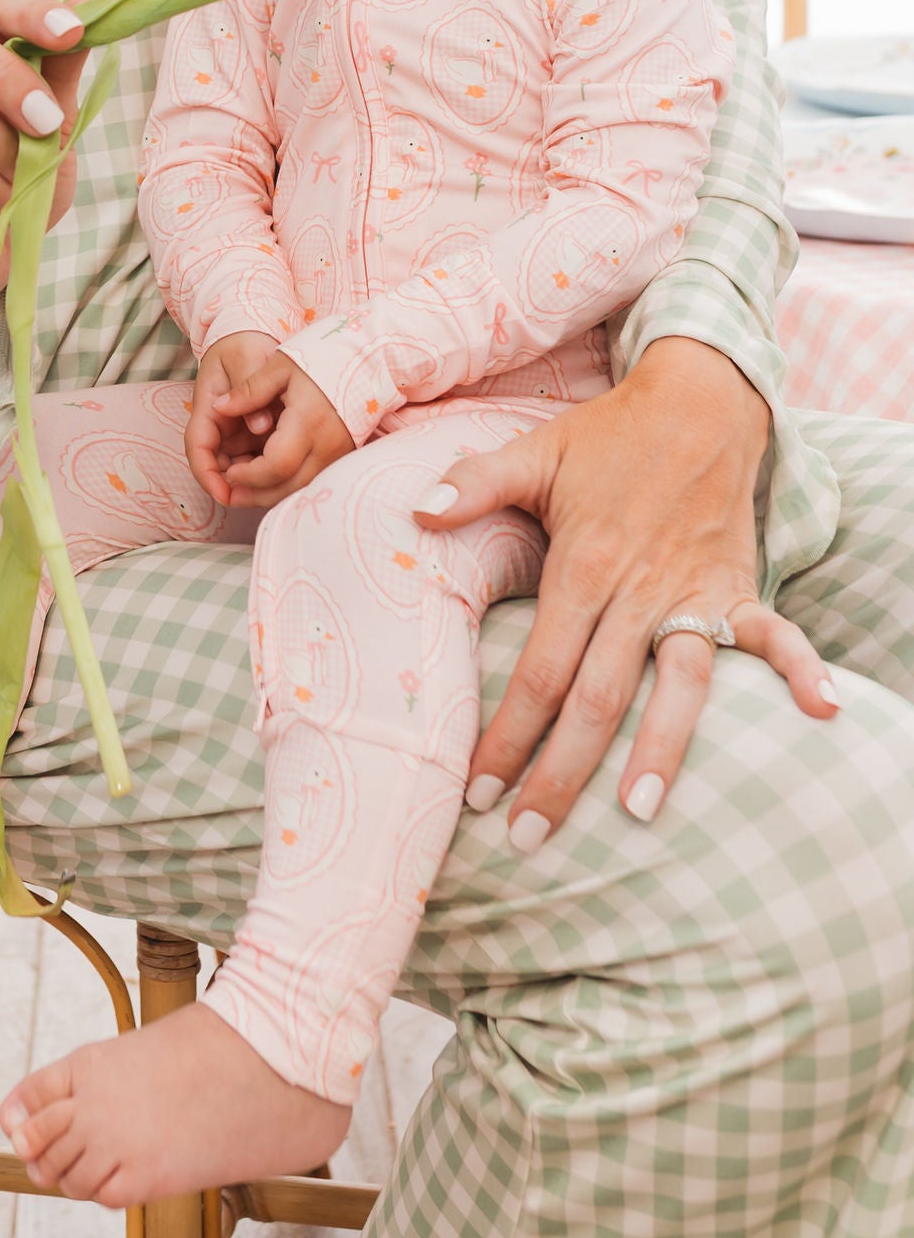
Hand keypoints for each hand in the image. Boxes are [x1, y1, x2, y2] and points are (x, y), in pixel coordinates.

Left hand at [187, 333, 353, 507]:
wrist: (366, 361)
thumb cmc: (320, 358)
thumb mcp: (280, 366)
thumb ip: (249, 390)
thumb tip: (218, 408)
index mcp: (309, 422)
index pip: (277, 465)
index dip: (250, 475)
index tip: (229, 471)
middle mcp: (328, 446)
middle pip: (288, 487)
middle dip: (255, 494)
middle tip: (229, 490)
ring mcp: (339, 455)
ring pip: (301, 490)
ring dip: (270, 495)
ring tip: (242, 491)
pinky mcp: (343, 457)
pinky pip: (311, 481)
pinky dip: (287, 486)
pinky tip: (268, 480)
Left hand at [415, 335, 837, 842]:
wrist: (695, 400)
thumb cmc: (606, 438)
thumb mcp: (534, 454)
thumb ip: (473, 485)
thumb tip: (414, 511)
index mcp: (584, 568)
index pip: (540, 672)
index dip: (507, 735)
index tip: (476, 791)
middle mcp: (639, 592)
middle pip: (598, 699)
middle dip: (560, 774)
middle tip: (527, 837)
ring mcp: (693, 595)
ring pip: (679, 687)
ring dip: (662, 751)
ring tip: (637, 813)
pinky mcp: (739, 588)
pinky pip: (775, 636)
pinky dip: (802, 670)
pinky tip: (823, 715)